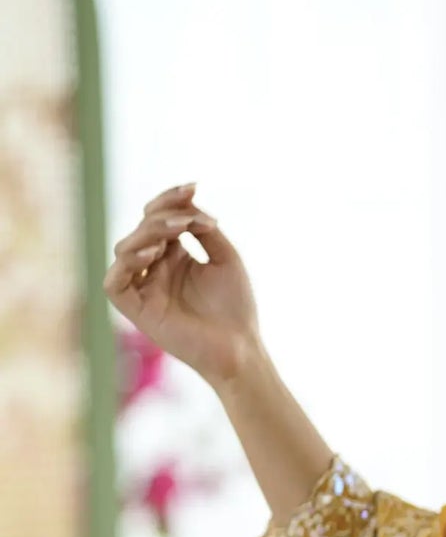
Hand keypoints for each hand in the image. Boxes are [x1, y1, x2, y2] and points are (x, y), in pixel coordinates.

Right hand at [103, 183, 260, 386]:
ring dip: (149, 232)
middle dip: (163, 213)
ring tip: (177, 229)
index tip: (194, 187)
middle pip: (142, 228)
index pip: (157, 218)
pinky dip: (127, 263)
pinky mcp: (136, 311)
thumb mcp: (226, 258)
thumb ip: (204, 229)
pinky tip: (153, 252)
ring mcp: (144, 290)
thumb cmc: (236, 308)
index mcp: (173, 257)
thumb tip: (187, 204)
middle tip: (190, 217)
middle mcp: (154, 270)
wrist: (241, 349)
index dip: (170, 199)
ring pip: (125, 248)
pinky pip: (114, 283)